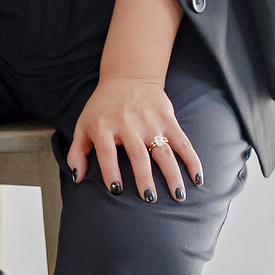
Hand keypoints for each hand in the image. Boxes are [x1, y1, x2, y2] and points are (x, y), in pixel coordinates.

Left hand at [66, 74, 203, 201]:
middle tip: (150, 199)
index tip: (117, 191)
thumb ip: (77, 152)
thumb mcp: (83, 125)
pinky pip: (182, 142)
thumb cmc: (103, 108)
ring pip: (163, 151)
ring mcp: (150, 121)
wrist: (128, 76)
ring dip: (172, 174)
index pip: (107, 152)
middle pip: (138, 154)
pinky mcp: (167, 118)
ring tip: (177, 196)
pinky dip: (192, 160)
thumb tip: (77, 178)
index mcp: (104, 126)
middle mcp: (128, 124)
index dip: (110, 172)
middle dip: (144, 178)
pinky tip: (197, 178)